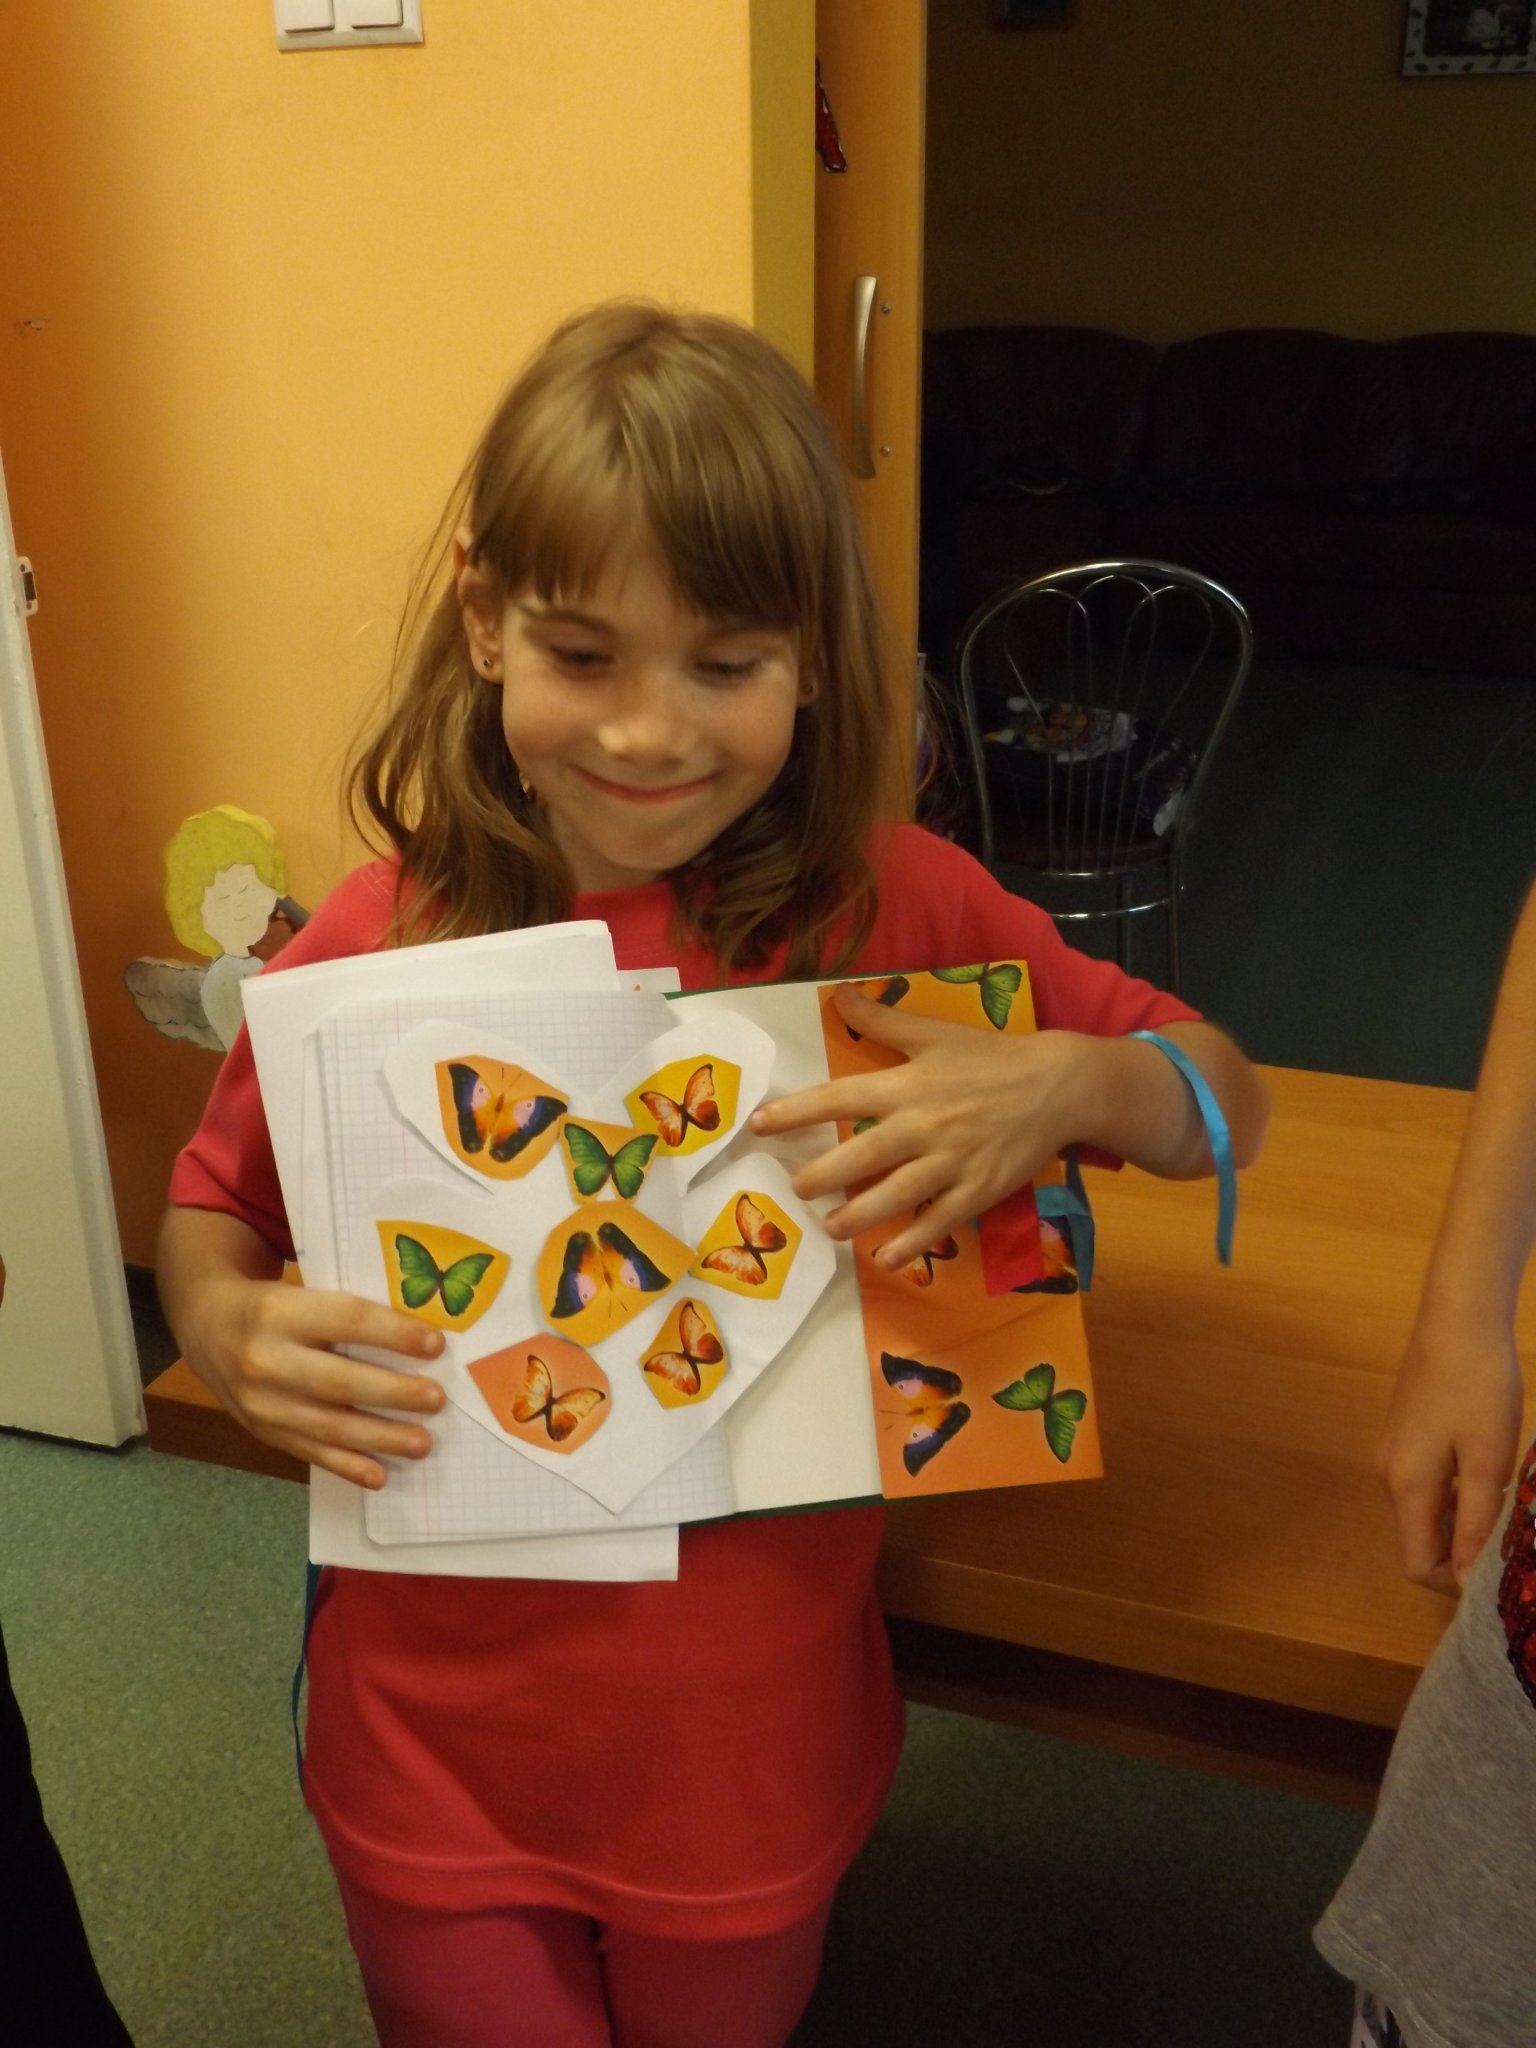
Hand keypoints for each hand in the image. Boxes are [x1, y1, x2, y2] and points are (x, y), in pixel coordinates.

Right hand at [182, 1273, 446, 1490]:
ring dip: (379, 1437)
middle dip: (393, 1393)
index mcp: (279, 1310)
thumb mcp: (303, 1289)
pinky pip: (308, 1451)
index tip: (436, 1345)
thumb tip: (421, 1329)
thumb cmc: (275, 1303)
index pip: (346, 1320)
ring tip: (421, 1443)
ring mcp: (259, 1401)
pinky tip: (379, 1474)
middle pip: (338, 1381)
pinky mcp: (260, 1430)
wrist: (206, 1326)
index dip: (393, 1334)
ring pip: (326, 1425)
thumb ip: (348, 1308)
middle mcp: (264, 1358)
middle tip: (436, 1400)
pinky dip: (346, 1466)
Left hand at [749, 983, 1096, 1266]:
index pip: (839, 1097)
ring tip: (829, 1228)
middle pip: (861, 1155)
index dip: (796, 1112)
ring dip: (856, 1217)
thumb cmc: (990, 1057)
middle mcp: (923, 1125)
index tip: (758, 1125)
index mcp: (907, 1085)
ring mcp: (950, 1162)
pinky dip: (911, 1243)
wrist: (1057, 1085)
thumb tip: (840, 995)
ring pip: (895, 1196)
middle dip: (821, 1175)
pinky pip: (938, 1222)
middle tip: (795, 1188)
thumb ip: (883, 1020)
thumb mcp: (934, 1032)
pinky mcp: (977, 1190)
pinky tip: (885, 1258)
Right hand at [1378, 1313, 1524, 1593]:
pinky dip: (1456, 1494)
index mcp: (1407, 1486)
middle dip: (1464, 1549)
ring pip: (1426, 1513)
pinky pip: (1426, 1486)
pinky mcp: (1403, 1435)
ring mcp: (1392, 1453)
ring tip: (1507, 1498)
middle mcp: (1389, 1476)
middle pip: (1421, 1541)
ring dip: (1463, 1520)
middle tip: (1512, 1531)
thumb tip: (1465, 1583)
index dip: (1457, 1580)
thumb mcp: (1488, 1462)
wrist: (1458, 1320)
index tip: (1500, 1564)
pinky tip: (1487, 1468)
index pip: (1418, 1565)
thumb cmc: (1478, 1388)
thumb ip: (1475, 1525)